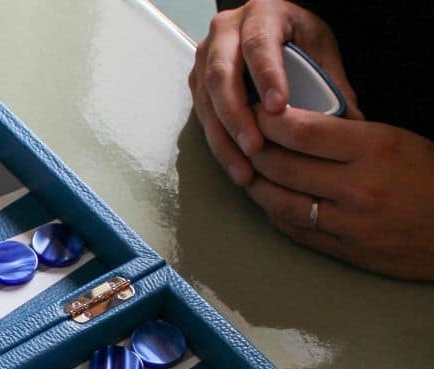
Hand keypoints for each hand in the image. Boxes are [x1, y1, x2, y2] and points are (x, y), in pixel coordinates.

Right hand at [189, 0, 360, 185]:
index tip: (278, 107)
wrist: (267, 27)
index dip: (267, 76)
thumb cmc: (296, 37)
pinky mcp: (197, 83)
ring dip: (224, 139)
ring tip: (244, 170)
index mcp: (260, 14)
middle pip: (221, 76)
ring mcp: (205, 58)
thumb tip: (354, 121)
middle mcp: (224, 32)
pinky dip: (219, 144)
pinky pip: (202, 117)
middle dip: (237, 116)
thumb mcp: (320, 46)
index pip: (258, 44)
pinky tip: (236, 166)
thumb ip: (332, 80)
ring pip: (206, 101)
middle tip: (255, 147)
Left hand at [246, 106, 433, 279]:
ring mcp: (346, 223)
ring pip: (278, 201)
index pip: (302, 131)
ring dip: (254, 184)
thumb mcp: (399, 141)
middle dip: (253, 150)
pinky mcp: (341, 250)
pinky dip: (273, 211)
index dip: (269, 120)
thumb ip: (350, 134)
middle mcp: (357, 187)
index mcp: (375, 149)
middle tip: (242, 139)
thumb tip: (301, 124)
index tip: (258, 111)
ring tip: (246, 169)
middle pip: (281, 166)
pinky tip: (267, 199)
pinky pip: (292, 228)